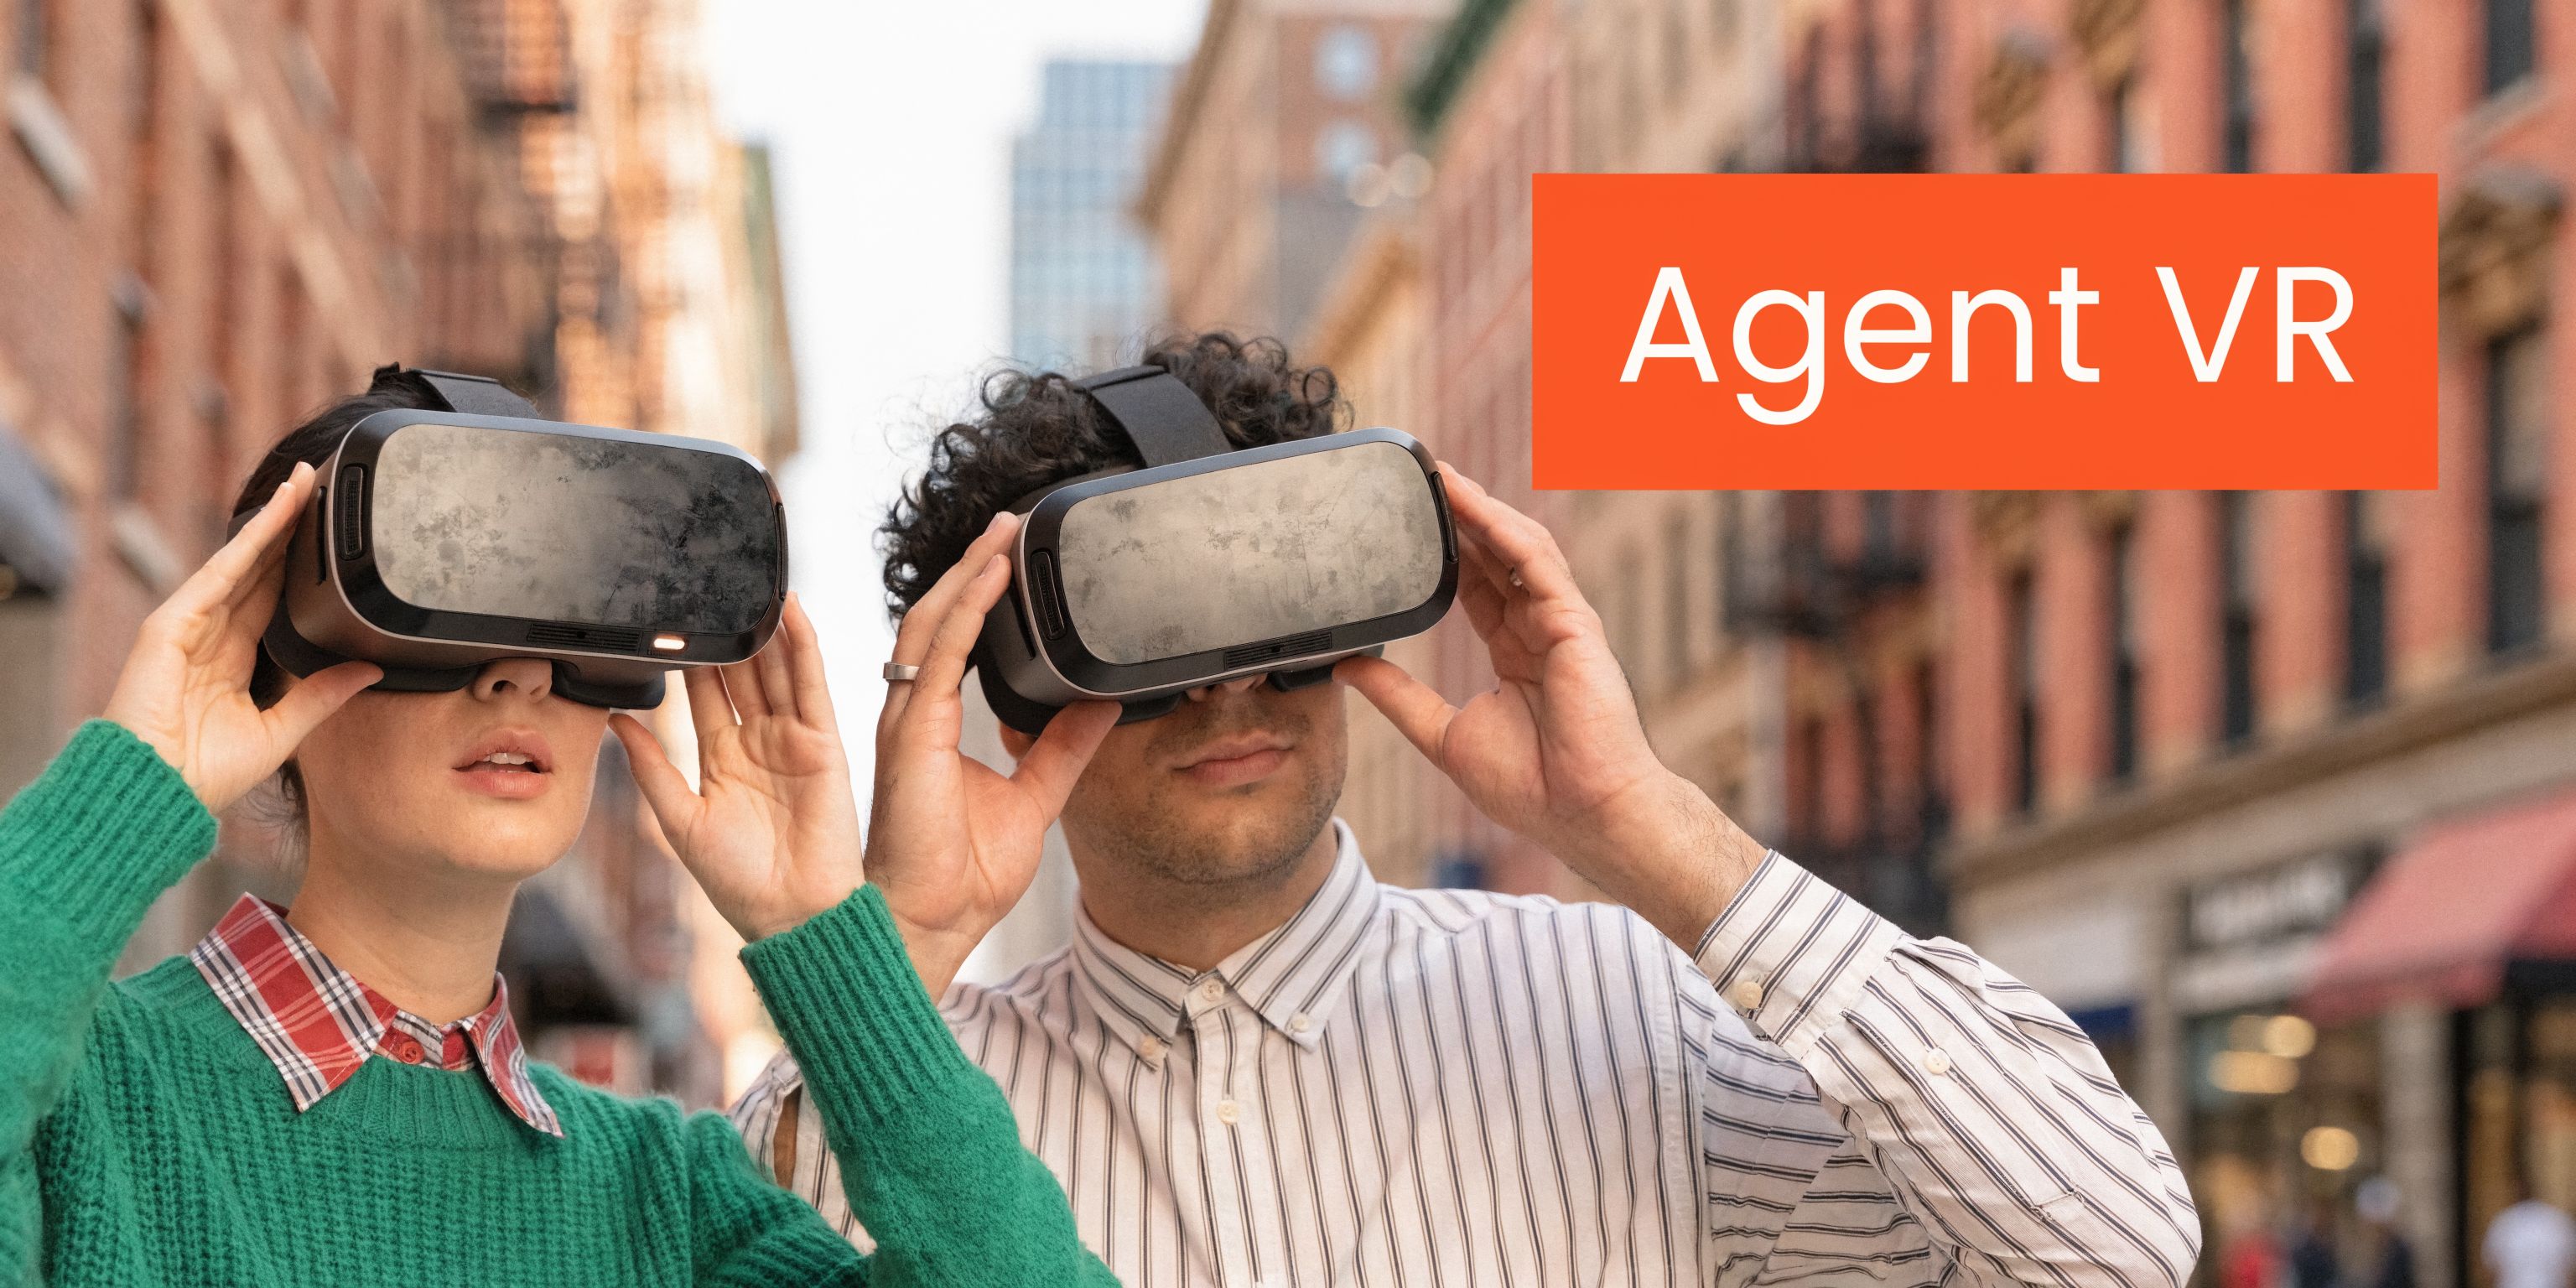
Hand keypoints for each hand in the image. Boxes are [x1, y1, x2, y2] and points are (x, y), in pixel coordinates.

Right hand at [101, 462, 380, 812]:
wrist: (156, 795)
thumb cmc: (205, 775)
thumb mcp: (282, 732)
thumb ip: (322, 696)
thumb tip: (371, 670)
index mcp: (234, 660)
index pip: (273, 597)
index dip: (298, 562)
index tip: (326, 531)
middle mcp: (211, 636)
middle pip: (257, 568)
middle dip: (286, 527)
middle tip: (318, 484)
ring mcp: (187, 627)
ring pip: (239, 562)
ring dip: (270, 522)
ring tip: (303, 485)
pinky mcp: (168, 627)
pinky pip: (216, 577)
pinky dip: (244, 545)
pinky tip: (271, 518)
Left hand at [616, 596, 865, 943]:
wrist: (794, 915)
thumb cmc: (738, 884)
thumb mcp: (679, 820)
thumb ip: (651, 767)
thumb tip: (614, 721)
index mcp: (722, 761)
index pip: (703, 695)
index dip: (690, 659)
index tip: (671, 620)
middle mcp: (758, 743)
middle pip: (739, 674)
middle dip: (726, 634)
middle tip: (706, 586)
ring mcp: (793, 739)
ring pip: (774, 670)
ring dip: (764, 629)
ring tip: (748, 584)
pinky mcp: (823, 742)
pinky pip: (810, 684)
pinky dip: (802, 646)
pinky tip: (789, 612)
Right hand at [862, 512, 1117, 994]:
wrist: (935, 925)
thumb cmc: (963, 877)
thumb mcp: (1037, 797)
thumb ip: (1063, 749)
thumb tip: (1102, 706)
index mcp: (932, 724)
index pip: (951, 640)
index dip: (977, 595)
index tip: (1012, 560)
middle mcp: (912, 713)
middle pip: (937, 617)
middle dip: (971, 567)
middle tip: (1008, 526)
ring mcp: (906, 719)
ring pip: (932, 621)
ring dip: (969, 572)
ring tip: (1002, 534)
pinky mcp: (912, 733)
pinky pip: (940, 652)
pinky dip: (968, 608)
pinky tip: (993, 576)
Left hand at [1334, 465, 1766, 946]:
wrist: (1584, 812)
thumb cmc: (1532, 788)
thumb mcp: (1443, 736)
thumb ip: (1398, 699)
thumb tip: (1348, 669)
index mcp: (1514, 653)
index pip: (1473, 585)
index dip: (1444, 550)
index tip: (1408, 520)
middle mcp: (1538, 630)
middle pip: (1493, 555)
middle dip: (1459, 515)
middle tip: (1419, 476)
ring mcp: (1559, 623)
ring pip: (1516, 548)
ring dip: (1479, 510)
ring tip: (1440, 476)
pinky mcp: (1574, 624)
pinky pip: (1536, 565)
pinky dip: (1504, 532)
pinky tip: (1474, 507)